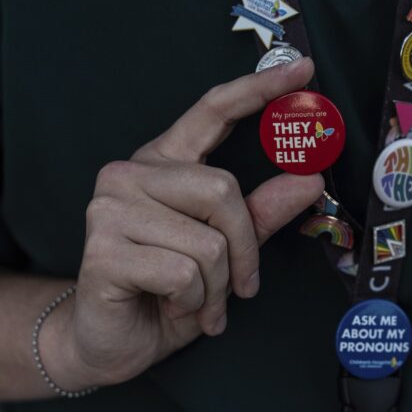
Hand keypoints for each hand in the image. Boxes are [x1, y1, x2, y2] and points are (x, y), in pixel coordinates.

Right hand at [42, 58, 322, 388]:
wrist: (113, 340)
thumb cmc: (169, 291)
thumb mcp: (225, 252)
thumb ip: (261, 214)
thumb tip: (309, 179)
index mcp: (165, 163)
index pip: (211, 110)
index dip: (257, 89)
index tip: (302, 71)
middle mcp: (131, 174)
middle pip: (222, 190)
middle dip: (243, 251)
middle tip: (241, 288)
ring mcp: (111, 207)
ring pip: (208, 240)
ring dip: (218, 287)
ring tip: (198, 302)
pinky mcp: (102, 247)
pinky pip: (184, 273)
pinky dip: (194, 302)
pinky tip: (172, 307)